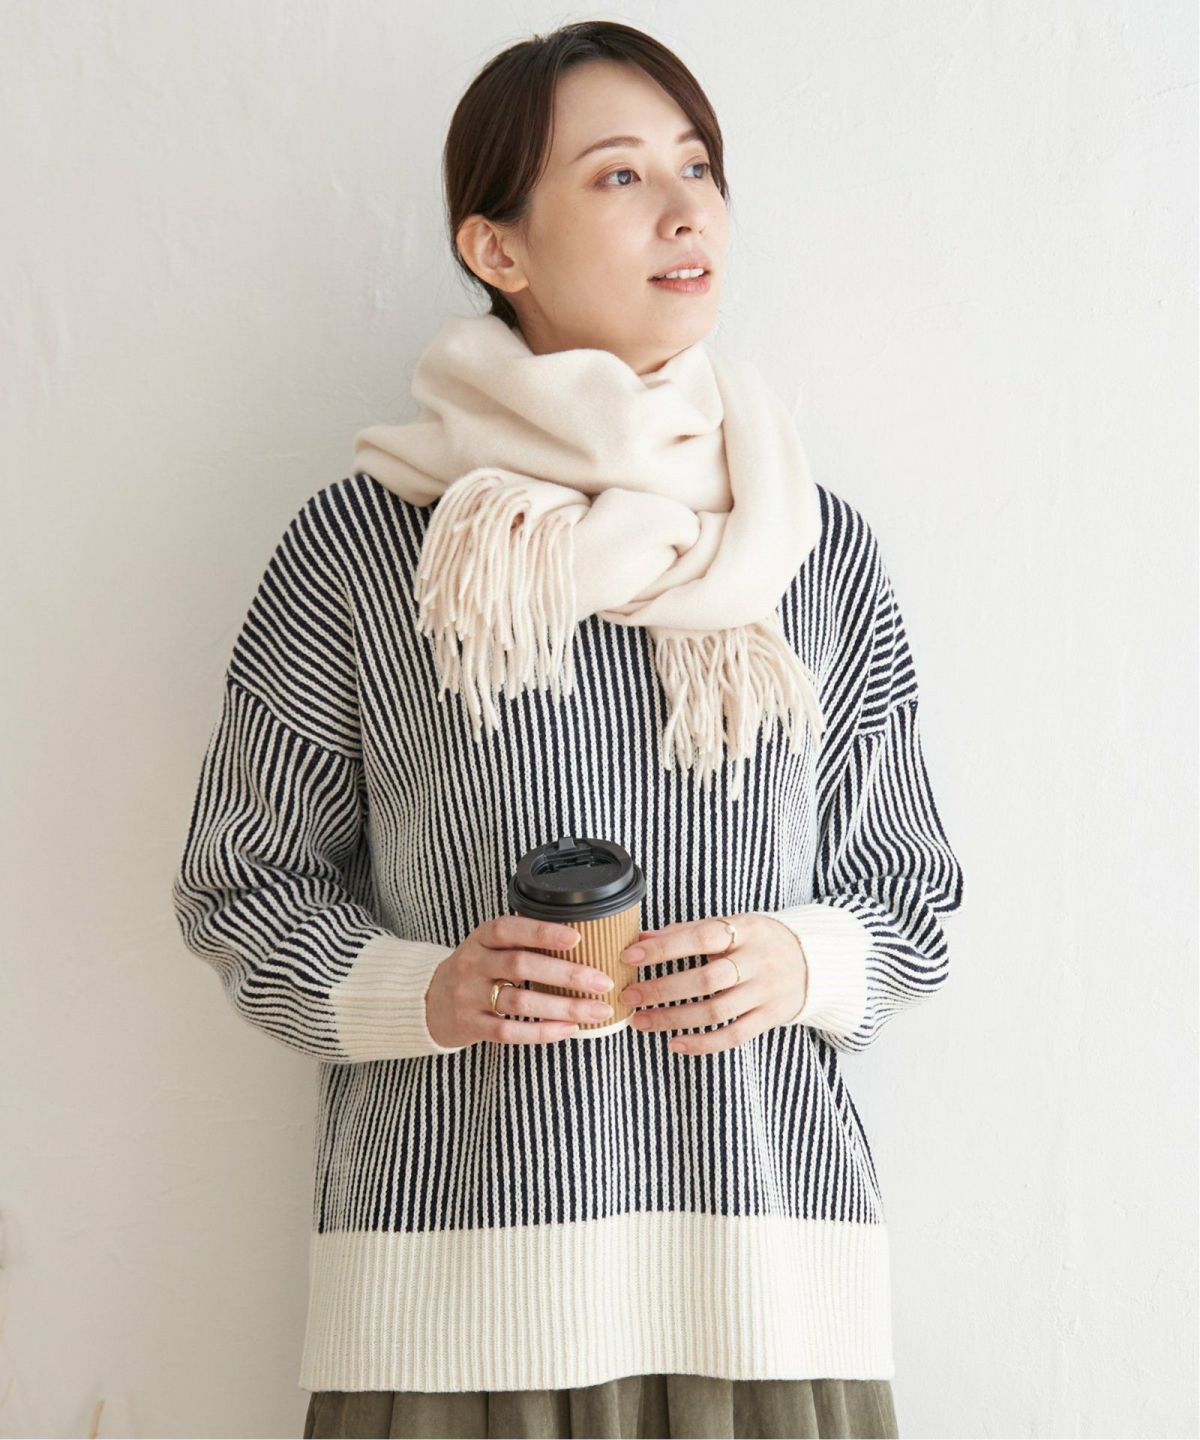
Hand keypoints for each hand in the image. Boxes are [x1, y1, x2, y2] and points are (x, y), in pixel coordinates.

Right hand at [425, 914, 618, 1047]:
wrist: (430, 1001)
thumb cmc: (475, 970)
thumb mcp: (489, 945)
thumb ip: (522, 941)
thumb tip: (582, 940)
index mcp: (481, 937)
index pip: (510, 929)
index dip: (542, 932)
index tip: (577, 938)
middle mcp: (473, 963)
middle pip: (521, 965)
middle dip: (566, 974)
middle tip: (602, 982)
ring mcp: (469, 996)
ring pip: (519, 1001)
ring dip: (562, 1007)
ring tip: (596, 1011)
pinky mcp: (470, 1025)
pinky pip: (508, 1031)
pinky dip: (541, 1032)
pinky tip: (567, 1030)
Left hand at [617, 913, 808, 1053]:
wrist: (816, 961)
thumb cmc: (761, 940)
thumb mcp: (733, 925)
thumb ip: (689, 931)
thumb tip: (644, 937)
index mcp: (746, 930)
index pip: (701, 936)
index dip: (665, 947)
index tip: (631, 956)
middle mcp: (757, 961)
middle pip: (707, 979)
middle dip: (662, 989)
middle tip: (629, 995)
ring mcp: (765, 992)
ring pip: (716, 1011)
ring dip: (673, 1018)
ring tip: (641, 1020)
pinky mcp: (770, 1018)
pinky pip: (733, 1035)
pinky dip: (702, 1043)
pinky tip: (674, 1043)